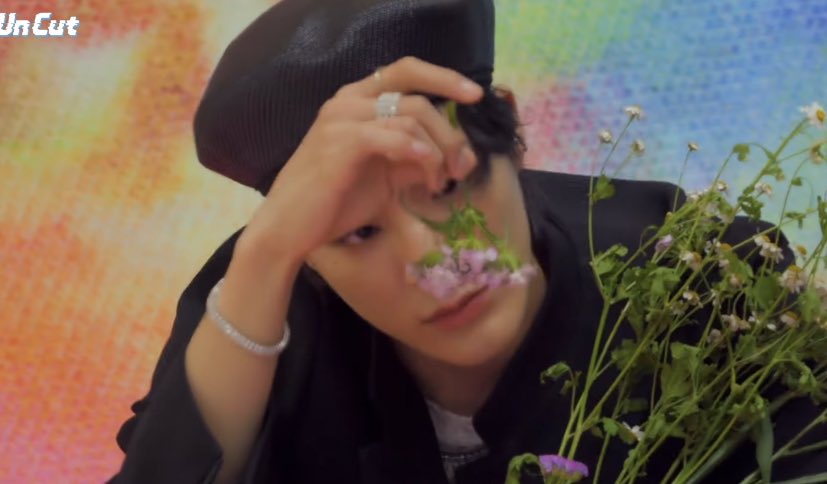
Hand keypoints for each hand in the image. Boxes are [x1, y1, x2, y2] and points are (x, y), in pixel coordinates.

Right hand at [238, 56, 482, 261]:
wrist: (291, 229)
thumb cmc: (335, 203)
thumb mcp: (386, 178)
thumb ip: (415, 160)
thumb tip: (457, 156)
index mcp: (358, 100)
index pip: (406, 71)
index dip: (445, 77)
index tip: (476, 97)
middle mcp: (348, 100)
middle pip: (417, 96)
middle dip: (449, 131)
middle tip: (463, 166)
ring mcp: (342, 118)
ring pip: (410, 115)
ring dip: (437, 150)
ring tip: (440, 182)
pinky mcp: (339, 141)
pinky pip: (392, 135)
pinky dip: (417, 152)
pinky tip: (427, 174)